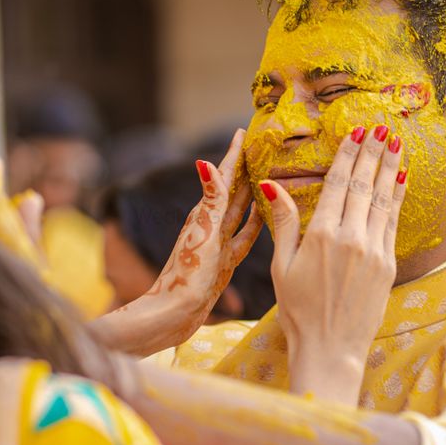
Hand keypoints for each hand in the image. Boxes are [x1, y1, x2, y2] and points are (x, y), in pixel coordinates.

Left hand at [90, 129, 263, 355]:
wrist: (175, 314)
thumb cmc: (187, 275)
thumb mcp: (202, 234)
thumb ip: (210, 201)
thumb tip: (204, 160)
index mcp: (204, 214)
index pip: (223, 176)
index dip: (234, 153)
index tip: (245, 130)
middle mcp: (211, 224)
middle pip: (234, 189)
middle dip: (246, 166)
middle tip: (264, 145)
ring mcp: (219, 242)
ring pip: (242, 210)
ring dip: (253, 192)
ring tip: (271, 173)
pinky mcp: (226, 261)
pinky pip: (246, 235)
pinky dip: (257, 223)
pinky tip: (268, 217)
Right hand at [262, 125, 406, 404]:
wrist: (330, 348)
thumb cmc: (298, 309)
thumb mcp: (281, 266)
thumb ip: (285, 222)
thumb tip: (272, 185)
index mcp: (322, 235)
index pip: (338, 184)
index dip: (348, 155)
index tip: (356, 132)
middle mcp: (352, 238)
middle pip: (365, 185)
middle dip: (373, 153)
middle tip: (381, 126)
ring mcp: (374, 251)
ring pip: (383, 199)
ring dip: (389, 168)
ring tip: (395, 142)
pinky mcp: (388, 265)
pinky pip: (393, 221)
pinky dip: (397, 197)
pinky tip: (400, 179)